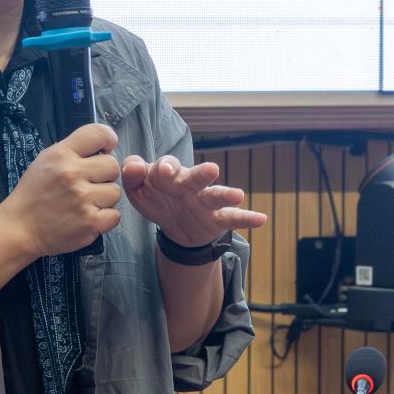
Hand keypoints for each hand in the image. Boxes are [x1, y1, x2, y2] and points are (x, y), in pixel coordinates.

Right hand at [0, 122, 122, 259]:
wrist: (19, 228)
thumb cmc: (33, 194)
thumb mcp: (45, 161)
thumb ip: (72, 151)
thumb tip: (103, 147)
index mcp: (61, 154)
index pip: (98, 133)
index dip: (108, 140)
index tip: (106, 149)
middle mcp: (72, 173)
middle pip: (112, 165)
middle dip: (104, 175)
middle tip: (89, 184)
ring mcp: (82, 199)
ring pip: (115, 191)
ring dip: (104, 199)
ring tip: (86, 203)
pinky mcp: (90, 222)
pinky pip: (115, 215)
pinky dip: (105, 218)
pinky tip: (88, 217)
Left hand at [119, 155, 266, 249]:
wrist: (176, 228)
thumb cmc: (158, 200)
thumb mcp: (139, 190)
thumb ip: (132, 176)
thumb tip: (133, 165)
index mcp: (170, 175)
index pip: (167, 167)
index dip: (164, 168)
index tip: (162, 171)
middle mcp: (190, 184)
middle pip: (196, 176)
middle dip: (202, 173)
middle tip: (210, 170)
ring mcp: (206, 201)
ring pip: (216, 194)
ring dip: (227, 194)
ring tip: (238, 195)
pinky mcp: (218, 218)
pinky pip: (234, 218)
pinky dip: (247, 218)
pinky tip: (261, 219)